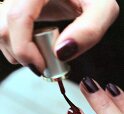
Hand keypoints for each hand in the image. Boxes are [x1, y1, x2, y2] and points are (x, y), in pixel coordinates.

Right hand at [0, 1, 118, 75]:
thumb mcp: (102, 9)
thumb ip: (89, 30)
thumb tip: (61, 52)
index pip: (17, 18)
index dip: (24, 49)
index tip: (41, 67)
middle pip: (4, 30)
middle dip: (23, 55)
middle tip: (45, 62)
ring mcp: (16, 2)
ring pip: (2, 34)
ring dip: (20, 52)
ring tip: (41, 54)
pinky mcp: (16, 10)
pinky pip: (6, 33)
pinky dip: (19, 47)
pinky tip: (35, 47)